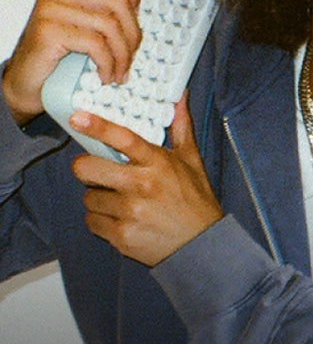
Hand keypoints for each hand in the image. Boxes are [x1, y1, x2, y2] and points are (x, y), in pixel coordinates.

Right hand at [5, 0, 143, 125]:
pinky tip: (105, 75)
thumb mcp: (84, 25)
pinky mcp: (49, 30)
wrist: (27, 78)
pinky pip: (95, 44)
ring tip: (119, 71)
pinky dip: (108, 64)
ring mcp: (50, 9)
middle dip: (133, 35)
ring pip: (110, 25)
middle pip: (118, 2)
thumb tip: (139, 13)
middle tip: (130, 57)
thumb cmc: (58, 52)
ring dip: (122, 55)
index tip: (135, 18)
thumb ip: (104, 11)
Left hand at [69, 97, 222, 265]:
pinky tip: (123, 221)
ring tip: (122, 204)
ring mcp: (130, 212)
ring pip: (89, 198)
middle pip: (87, 168)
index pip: (123, 139)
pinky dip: (103, 222)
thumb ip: (181, 128)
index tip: (78, 118)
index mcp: (159, 164)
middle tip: (98, 173)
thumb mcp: (192, 162)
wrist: (203, 246)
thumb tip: (180, 97)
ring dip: (100, 200)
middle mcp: (143, 186)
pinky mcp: (121, 235)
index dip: (97, 126)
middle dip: (86, 169)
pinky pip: (92, 222)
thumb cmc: (195, 201)